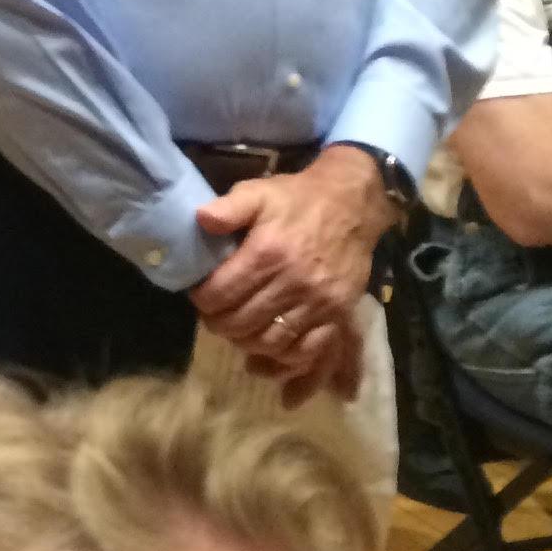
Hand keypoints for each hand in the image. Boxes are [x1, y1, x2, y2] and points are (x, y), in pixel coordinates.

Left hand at [190, 147, 388, 379]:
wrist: (352, 206)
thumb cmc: (298, 199)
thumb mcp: (259, 192)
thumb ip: (228, 207)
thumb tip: (200, 220)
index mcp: (266, 254)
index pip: (220, 294)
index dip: (201, 299)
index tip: (199, 294)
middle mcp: (291, 283)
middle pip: (242, 323)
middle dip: (219, 323)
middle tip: (213, 315)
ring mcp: (317, 302)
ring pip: (271, 341)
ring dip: (247, 342)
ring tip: (237, 330)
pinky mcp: (337, 314)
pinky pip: (309, 350)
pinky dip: (285, 358)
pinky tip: (270, 350)